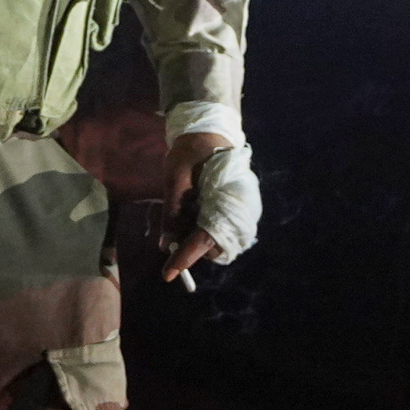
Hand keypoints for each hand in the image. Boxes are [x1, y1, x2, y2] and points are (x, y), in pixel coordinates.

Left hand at [159, 133, 258, 283]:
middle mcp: (241, 212)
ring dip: (194, 235)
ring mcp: (243, 213)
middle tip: (170, 232)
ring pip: (215, 240)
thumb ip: (172, 213)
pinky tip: (193, 209)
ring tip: (184, 210)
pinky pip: (219, 230)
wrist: (210, 134)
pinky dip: (201, 227)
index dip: (184, 258)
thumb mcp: (175, 180)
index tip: (168, 275)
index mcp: (226, 200)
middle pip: (212, 246)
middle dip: (188, 245)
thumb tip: (165, 246)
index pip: (203, 240)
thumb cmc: (191, 153)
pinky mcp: (239, 212)